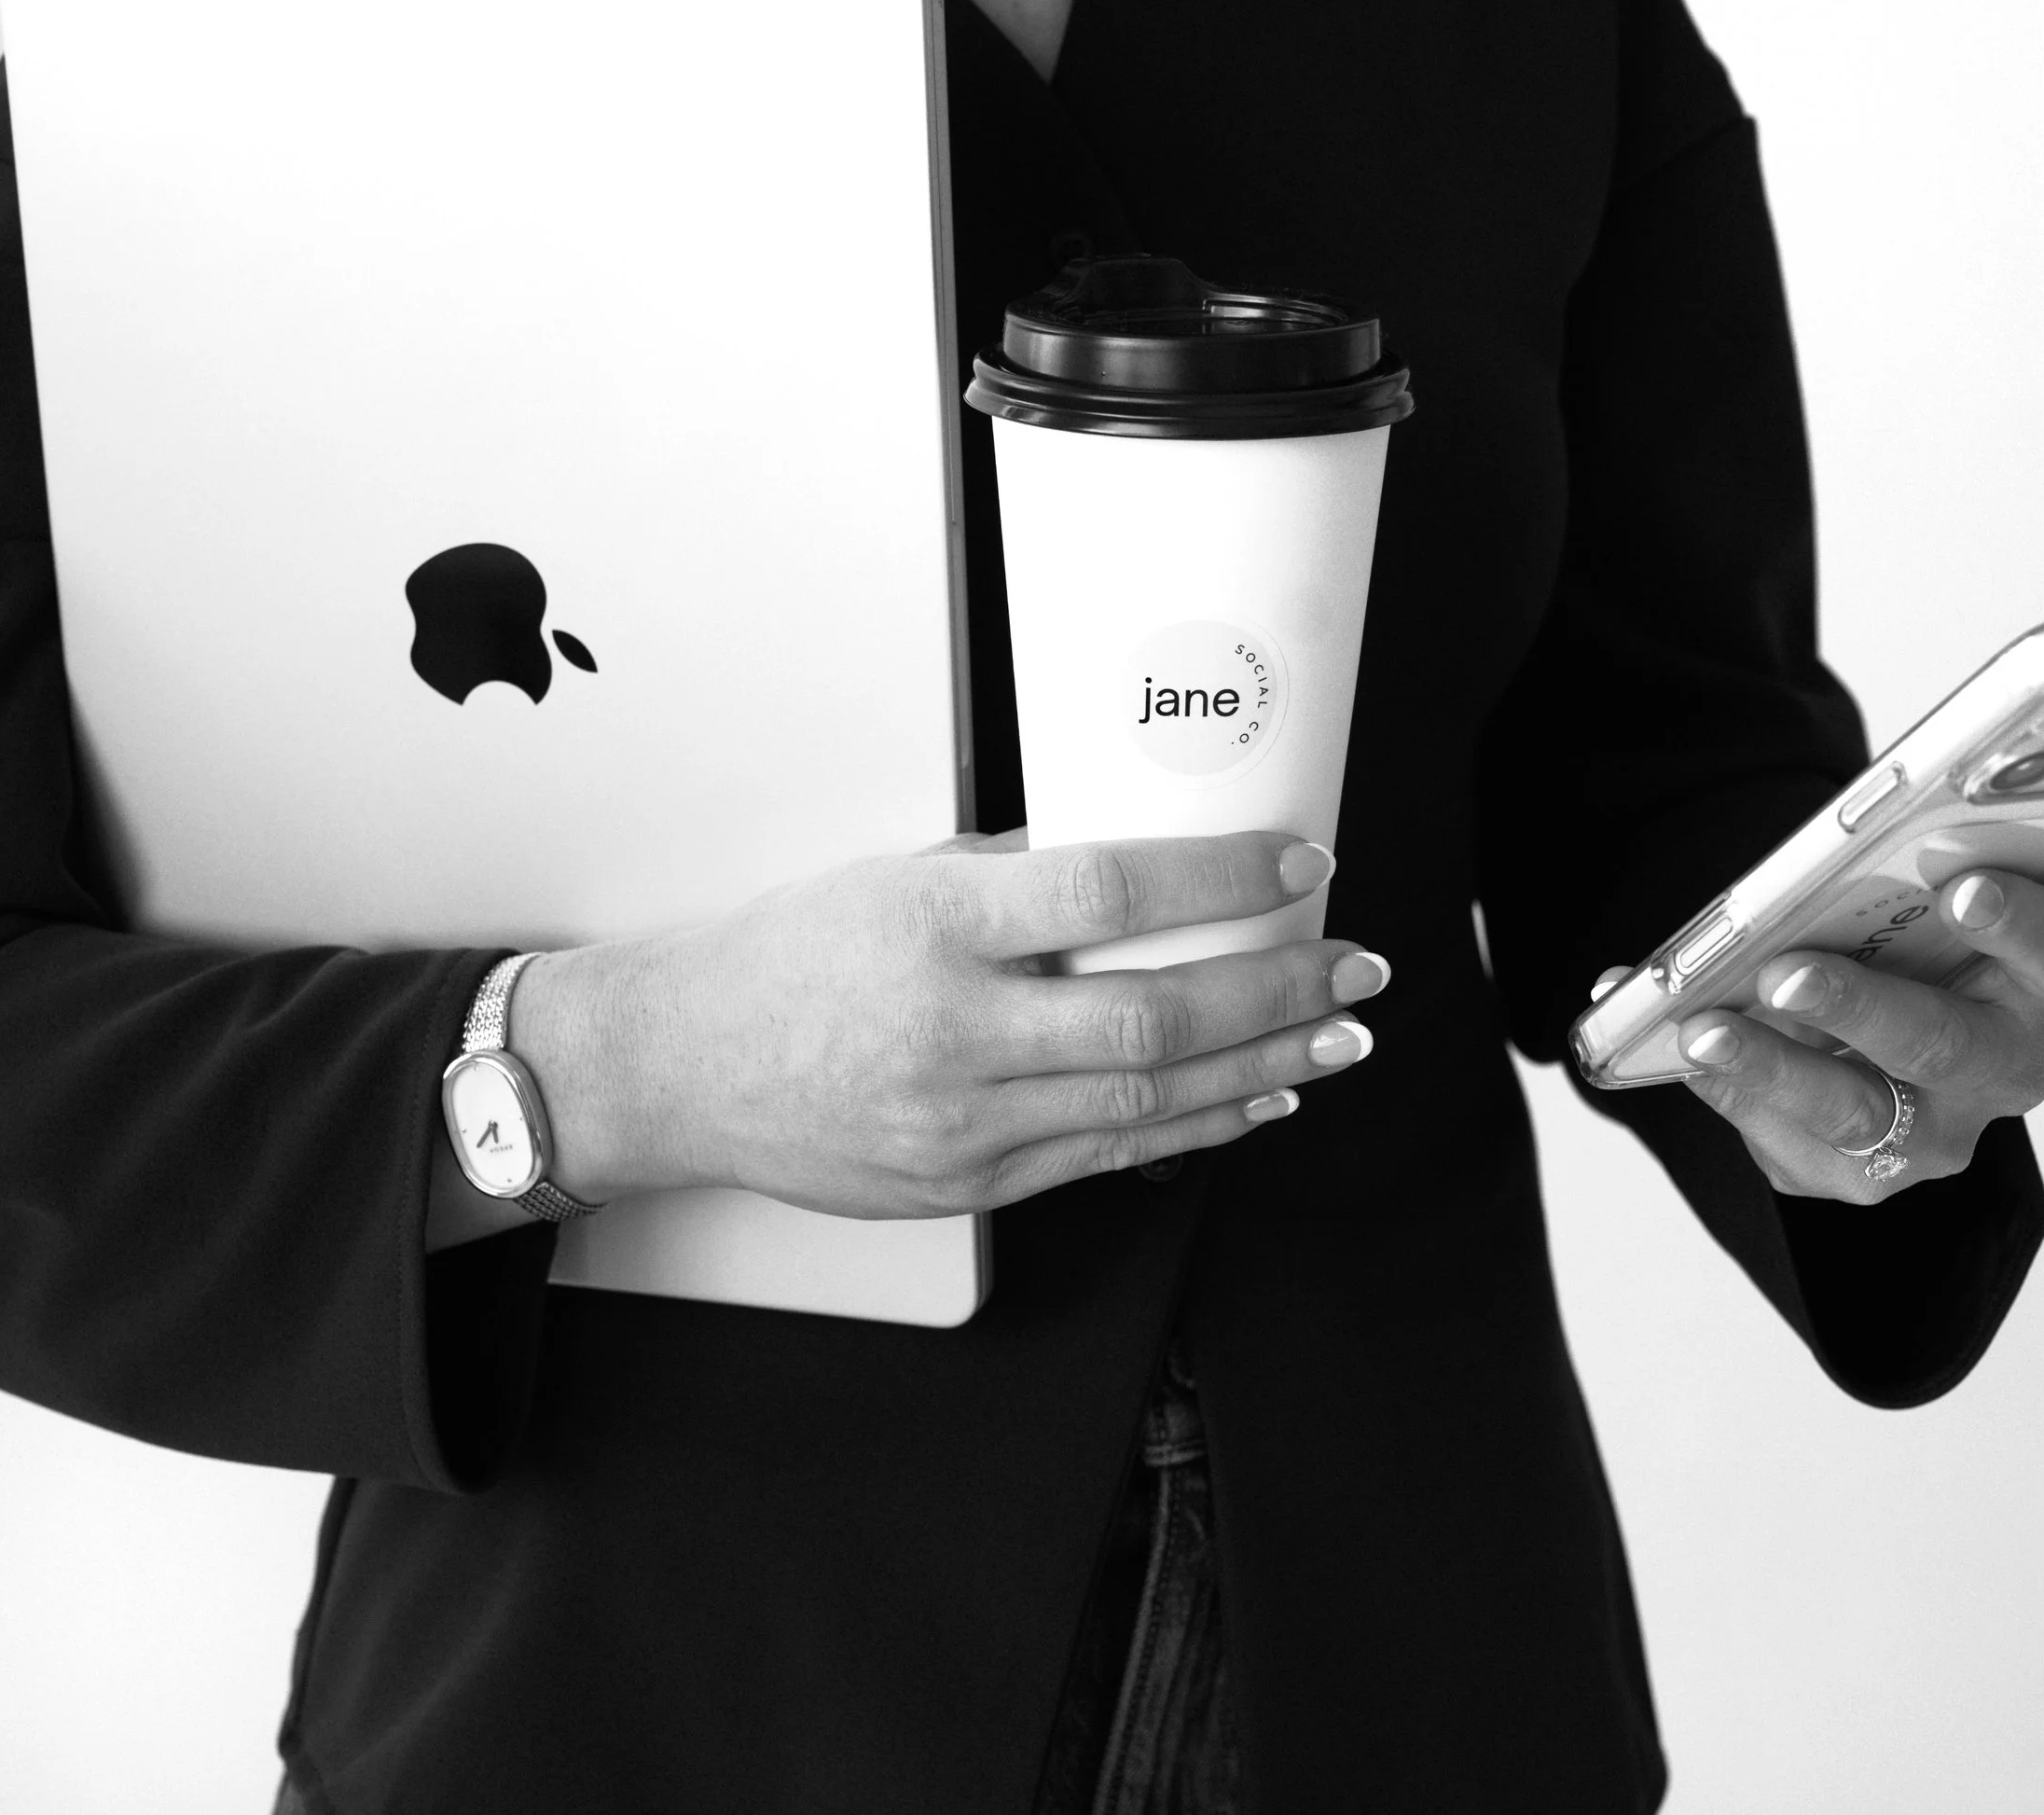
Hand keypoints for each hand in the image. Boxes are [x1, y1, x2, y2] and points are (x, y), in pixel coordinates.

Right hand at [504, 829, 1389, 1220]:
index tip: (1300, 859)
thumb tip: (1141, 877)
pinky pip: (1109, 1158)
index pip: (1111, 894)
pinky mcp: (969, 1186)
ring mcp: (964, 1123)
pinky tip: (1258, 1099)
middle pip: (1156, 1017)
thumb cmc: (789, 957)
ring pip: (1151, 1102)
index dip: (1224, 878)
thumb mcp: (895, 878)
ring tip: (1339, 1036)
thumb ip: (1015, 881)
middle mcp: (956, 1029)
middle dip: (1279, 992)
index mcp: (937, 925)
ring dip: (1264, 1067)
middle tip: (1358, 965)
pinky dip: (1197, 1129)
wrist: (685, 1066)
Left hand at [1593, 869, 2043, 1202]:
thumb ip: (1880, 883)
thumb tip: (1793, 871)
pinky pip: (1786, 1142)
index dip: (2015, 922)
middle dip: (1855, 1007)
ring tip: (1700, 1030)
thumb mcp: (1911, 906)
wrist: (1874, 1037)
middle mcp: (2002, 1064)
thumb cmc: (1901, 948)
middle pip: (1942, 1042)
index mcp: (2040, 980)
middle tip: (1782, 974)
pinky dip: (1719, 1085)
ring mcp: (1938, 1131)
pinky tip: (1667, 1049)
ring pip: (1857, 1113)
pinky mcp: (1863, 1173)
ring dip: (1769, 1067)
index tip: (1959, 888)